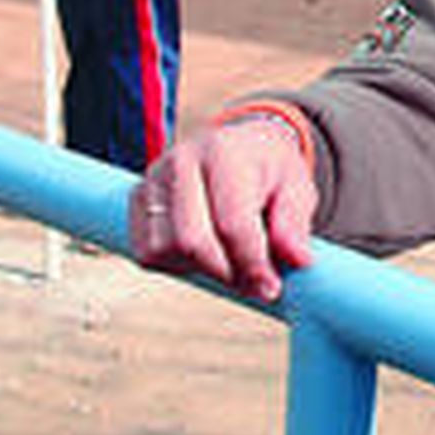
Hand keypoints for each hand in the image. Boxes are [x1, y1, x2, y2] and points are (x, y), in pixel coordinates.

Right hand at [130, 118, 317, 302]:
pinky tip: (204, 255)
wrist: (239, 146)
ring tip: (231, 261)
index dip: (253, 264)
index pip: (233, 223)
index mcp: (225, 152)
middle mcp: (181, 161)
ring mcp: (152, 180)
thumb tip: (298, 261)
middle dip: (226, 273)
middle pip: (192, 241)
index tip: (271, 288)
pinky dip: (176, 265)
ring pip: (164, 251)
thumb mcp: (297, 187)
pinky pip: (146, 253)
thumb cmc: (269, 170)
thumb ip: (295, 224)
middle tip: (254, 284)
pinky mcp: (136, 200)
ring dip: (200, 270)